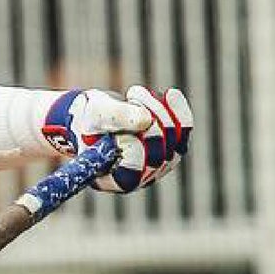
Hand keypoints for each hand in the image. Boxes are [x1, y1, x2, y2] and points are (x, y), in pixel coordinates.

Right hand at [43, 85, 192, 192]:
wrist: (96, 116)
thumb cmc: (89, 120)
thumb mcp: (96, 116)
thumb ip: (117, 118)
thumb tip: (146, 120)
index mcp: (114, 180)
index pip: (134, 169)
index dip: (132, 143)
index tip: (121, 119)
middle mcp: (140, 178)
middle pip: (159, 153)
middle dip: (147, 119)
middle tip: (131, 95)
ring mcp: (159, 164)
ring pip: (174, 138)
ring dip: (159, 109)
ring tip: (135, 93)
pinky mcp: (172, 147)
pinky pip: (185, 128)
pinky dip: (178, 109)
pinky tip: (169, 93)